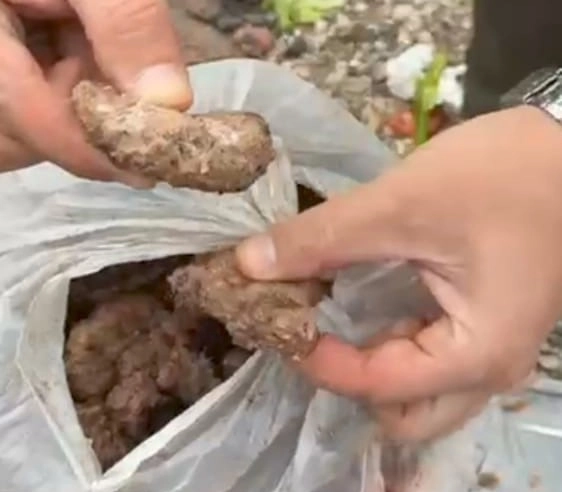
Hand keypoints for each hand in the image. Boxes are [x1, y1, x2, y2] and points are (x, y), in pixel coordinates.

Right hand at [0, 0, 191, 181]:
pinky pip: (29, 128)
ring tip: (100, 67)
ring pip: (9, 145)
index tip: (139, 162)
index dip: (76, 142)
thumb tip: (168, 104)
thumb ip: (127, 22)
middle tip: (115, 99)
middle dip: (60, 137)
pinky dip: (72, 111)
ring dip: (69, 125)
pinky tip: (90, 69)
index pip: (6, 104)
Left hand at [237, 106, 561, 441]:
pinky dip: (388, 342)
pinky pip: (428, 358)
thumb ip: (321, 239)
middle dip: (346, 377)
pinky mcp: (484, 325)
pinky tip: (361, 302)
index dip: (317, 358)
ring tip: (327, 314)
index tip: (276, 318)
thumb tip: (249, 263)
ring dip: (366, 363)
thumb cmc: (500, 176)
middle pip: (400, 413)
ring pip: (415, 393)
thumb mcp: (400, 205)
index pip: (376, 386)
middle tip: (307, 328)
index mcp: (477, 355)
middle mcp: (490, 371)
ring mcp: (491, 351)